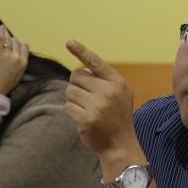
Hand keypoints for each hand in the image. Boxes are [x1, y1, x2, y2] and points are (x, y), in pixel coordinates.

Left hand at [0, 26, 28, 94]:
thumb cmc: (4, 86)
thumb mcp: (18, 75)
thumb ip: (20, 64)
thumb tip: (18, 55)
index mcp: (24, 63)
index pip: (25, 47)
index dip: (21, 43)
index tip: (17, 42)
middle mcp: (17, 57)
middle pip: (18, 42)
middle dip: (14, 39)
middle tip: (9, 38)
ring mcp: (7, 54)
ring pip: (10, 40)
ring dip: (7, 35)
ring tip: (4, 31)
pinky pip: (1, 39)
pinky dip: (1, 32)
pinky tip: (1, 28)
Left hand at [64, 40, 136, 160]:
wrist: (120, 145)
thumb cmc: (117, 117)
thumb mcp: (120, 95)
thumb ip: (105, 81)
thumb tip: (82, 69)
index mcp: (118, 83)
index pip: (96, 62)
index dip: (81, 51)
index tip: (69, 42)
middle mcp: (109, 91)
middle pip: (77, 75)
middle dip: (77, 84)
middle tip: (86, 96)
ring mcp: (98, 105)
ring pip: (70, 91)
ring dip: (73, 99)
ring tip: (86, 108)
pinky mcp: (86, 118)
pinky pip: (67, 106)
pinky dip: (72, 111)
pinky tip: (83, 118)